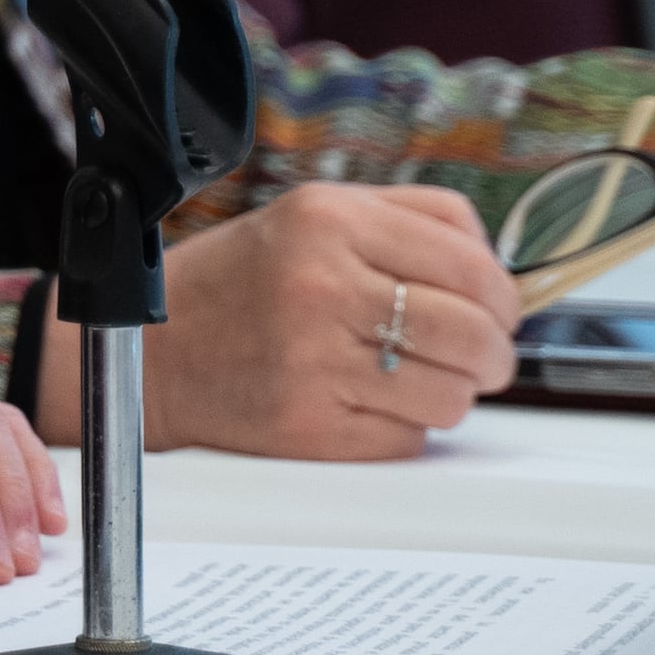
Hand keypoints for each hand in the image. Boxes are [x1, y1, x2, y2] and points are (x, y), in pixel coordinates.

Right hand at [116, 182, 515, 459]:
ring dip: (451, 394)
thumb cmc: (240, 284)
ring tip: (416, 379)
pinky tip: (365, 403)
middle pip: (473, 333)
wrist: (151, 353)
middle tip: (480, 356)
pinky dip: (402, 428)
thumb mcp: (313, 214)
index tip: (499, 311)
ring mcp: (313, 361)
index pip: (471, 264)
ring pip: (451, 395)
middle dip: (493, 354)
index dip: (504, 297)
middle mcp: (320, 286)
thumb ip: (410, 221)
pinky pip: (407, 439)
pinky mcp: (307, 426)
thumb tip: (501, 271)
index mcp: (328, 220)